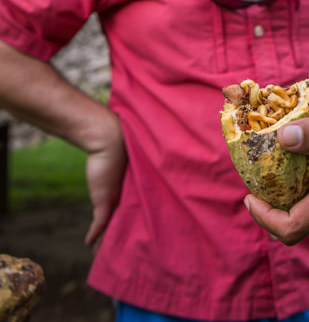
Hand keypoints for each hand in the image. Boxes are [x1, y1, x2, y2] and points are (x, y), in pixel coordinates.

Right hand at [84, 123, 127, 247]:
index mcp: (130, 187)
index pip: (130, 208)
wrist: (111, 139)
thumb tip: (117, 154)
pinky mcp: (104, 201)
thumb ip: (118, 161)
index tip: (133, 230)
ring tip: (108, 254)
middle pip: (124, 220)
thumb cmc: (118, 144)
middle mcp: (124, 195)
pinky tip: (90, 245)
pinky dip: (94, 235)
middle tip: (123, 248)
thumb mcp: (117, 157)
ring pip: (112, 226)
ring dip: (107, 239)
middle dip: (122, 233)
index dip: (131, 219)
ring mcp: (114, 199)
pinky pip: (99, 224)